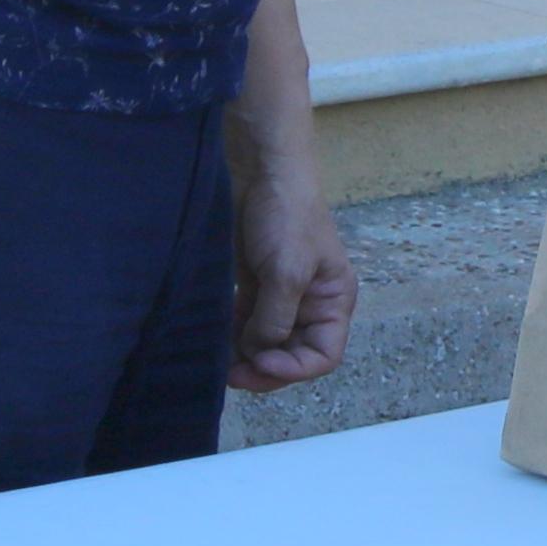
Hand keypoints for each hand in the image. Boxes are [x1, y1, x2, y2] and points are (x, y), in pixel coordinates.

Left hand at [233, 131, 356, 391]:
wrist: (260, 171)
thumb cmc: (286, 218)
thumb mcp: (287, 273)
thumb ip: (275, 321)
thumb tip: (257, 353)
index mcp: (333, 302)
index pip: (323, 356)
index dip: (294, 368)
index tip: (261, 362)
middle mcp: (310, 305)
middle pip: (292, 355)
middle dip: (264, 367)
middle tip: (232, 374)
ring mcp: (280, 297)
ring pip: (266, 344)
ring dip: (244, 356)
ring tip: (218, 360)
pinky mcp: (253, 287)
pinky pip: (245, 325)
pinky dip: (232, 337)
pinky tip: (214, 339)